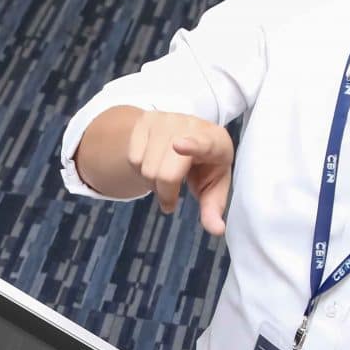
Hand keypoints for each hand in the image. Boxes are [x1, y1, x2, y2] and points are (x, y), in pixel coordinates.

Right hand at [127, 111, 234, 235]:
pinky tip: (153, 163)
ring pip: (145, 168)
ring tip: (164, 175)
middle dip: (165, 193)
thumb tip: (217, 230)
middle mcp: (190, 124)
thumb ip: (213, 208)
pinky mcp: (145, 120)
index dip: (192, 145)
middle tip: (171, 197)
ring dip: (152, 182)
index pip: (203, 144)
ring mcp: (165, 119)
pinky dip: (140, 170)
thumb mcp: (213, 186)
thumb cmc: (205, 166)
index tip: (178, 145)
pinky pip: (133, 158)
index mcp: (215, 141)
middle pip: (164, 173)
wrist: (186, 136)